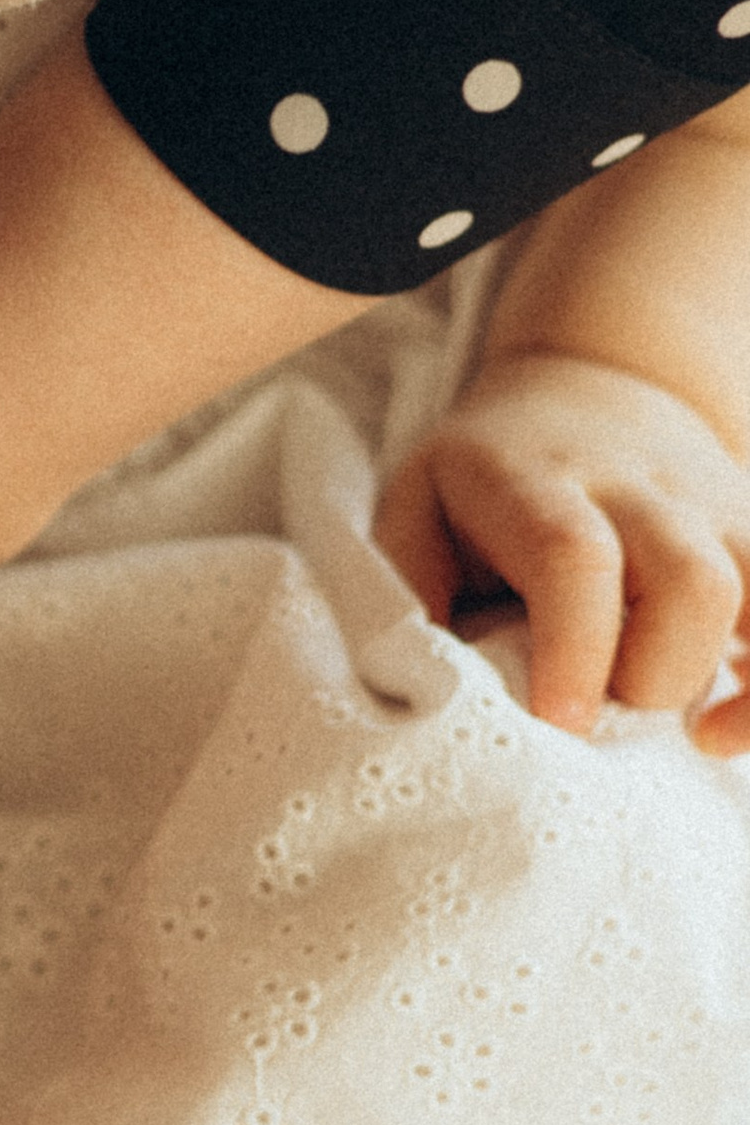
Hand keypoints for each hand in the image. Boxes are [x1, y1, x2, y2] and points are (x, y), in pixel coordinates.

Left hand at [376, 349, 749, 751]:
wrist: (597, 385)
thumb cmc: (491, 475)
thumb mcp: (420, 502)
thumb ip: (408, 586)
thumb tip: (418, 683)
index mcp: (542, 483)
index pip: (574, 556)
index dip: (574, 644)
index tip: (560, 721)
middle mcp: (646, 493)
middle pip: (689, 582)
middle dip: (654, 676)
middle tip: (603, 721)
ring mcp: (717, 512)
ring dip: (741, 683)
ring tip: (689, 738)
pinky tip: (728, 732)